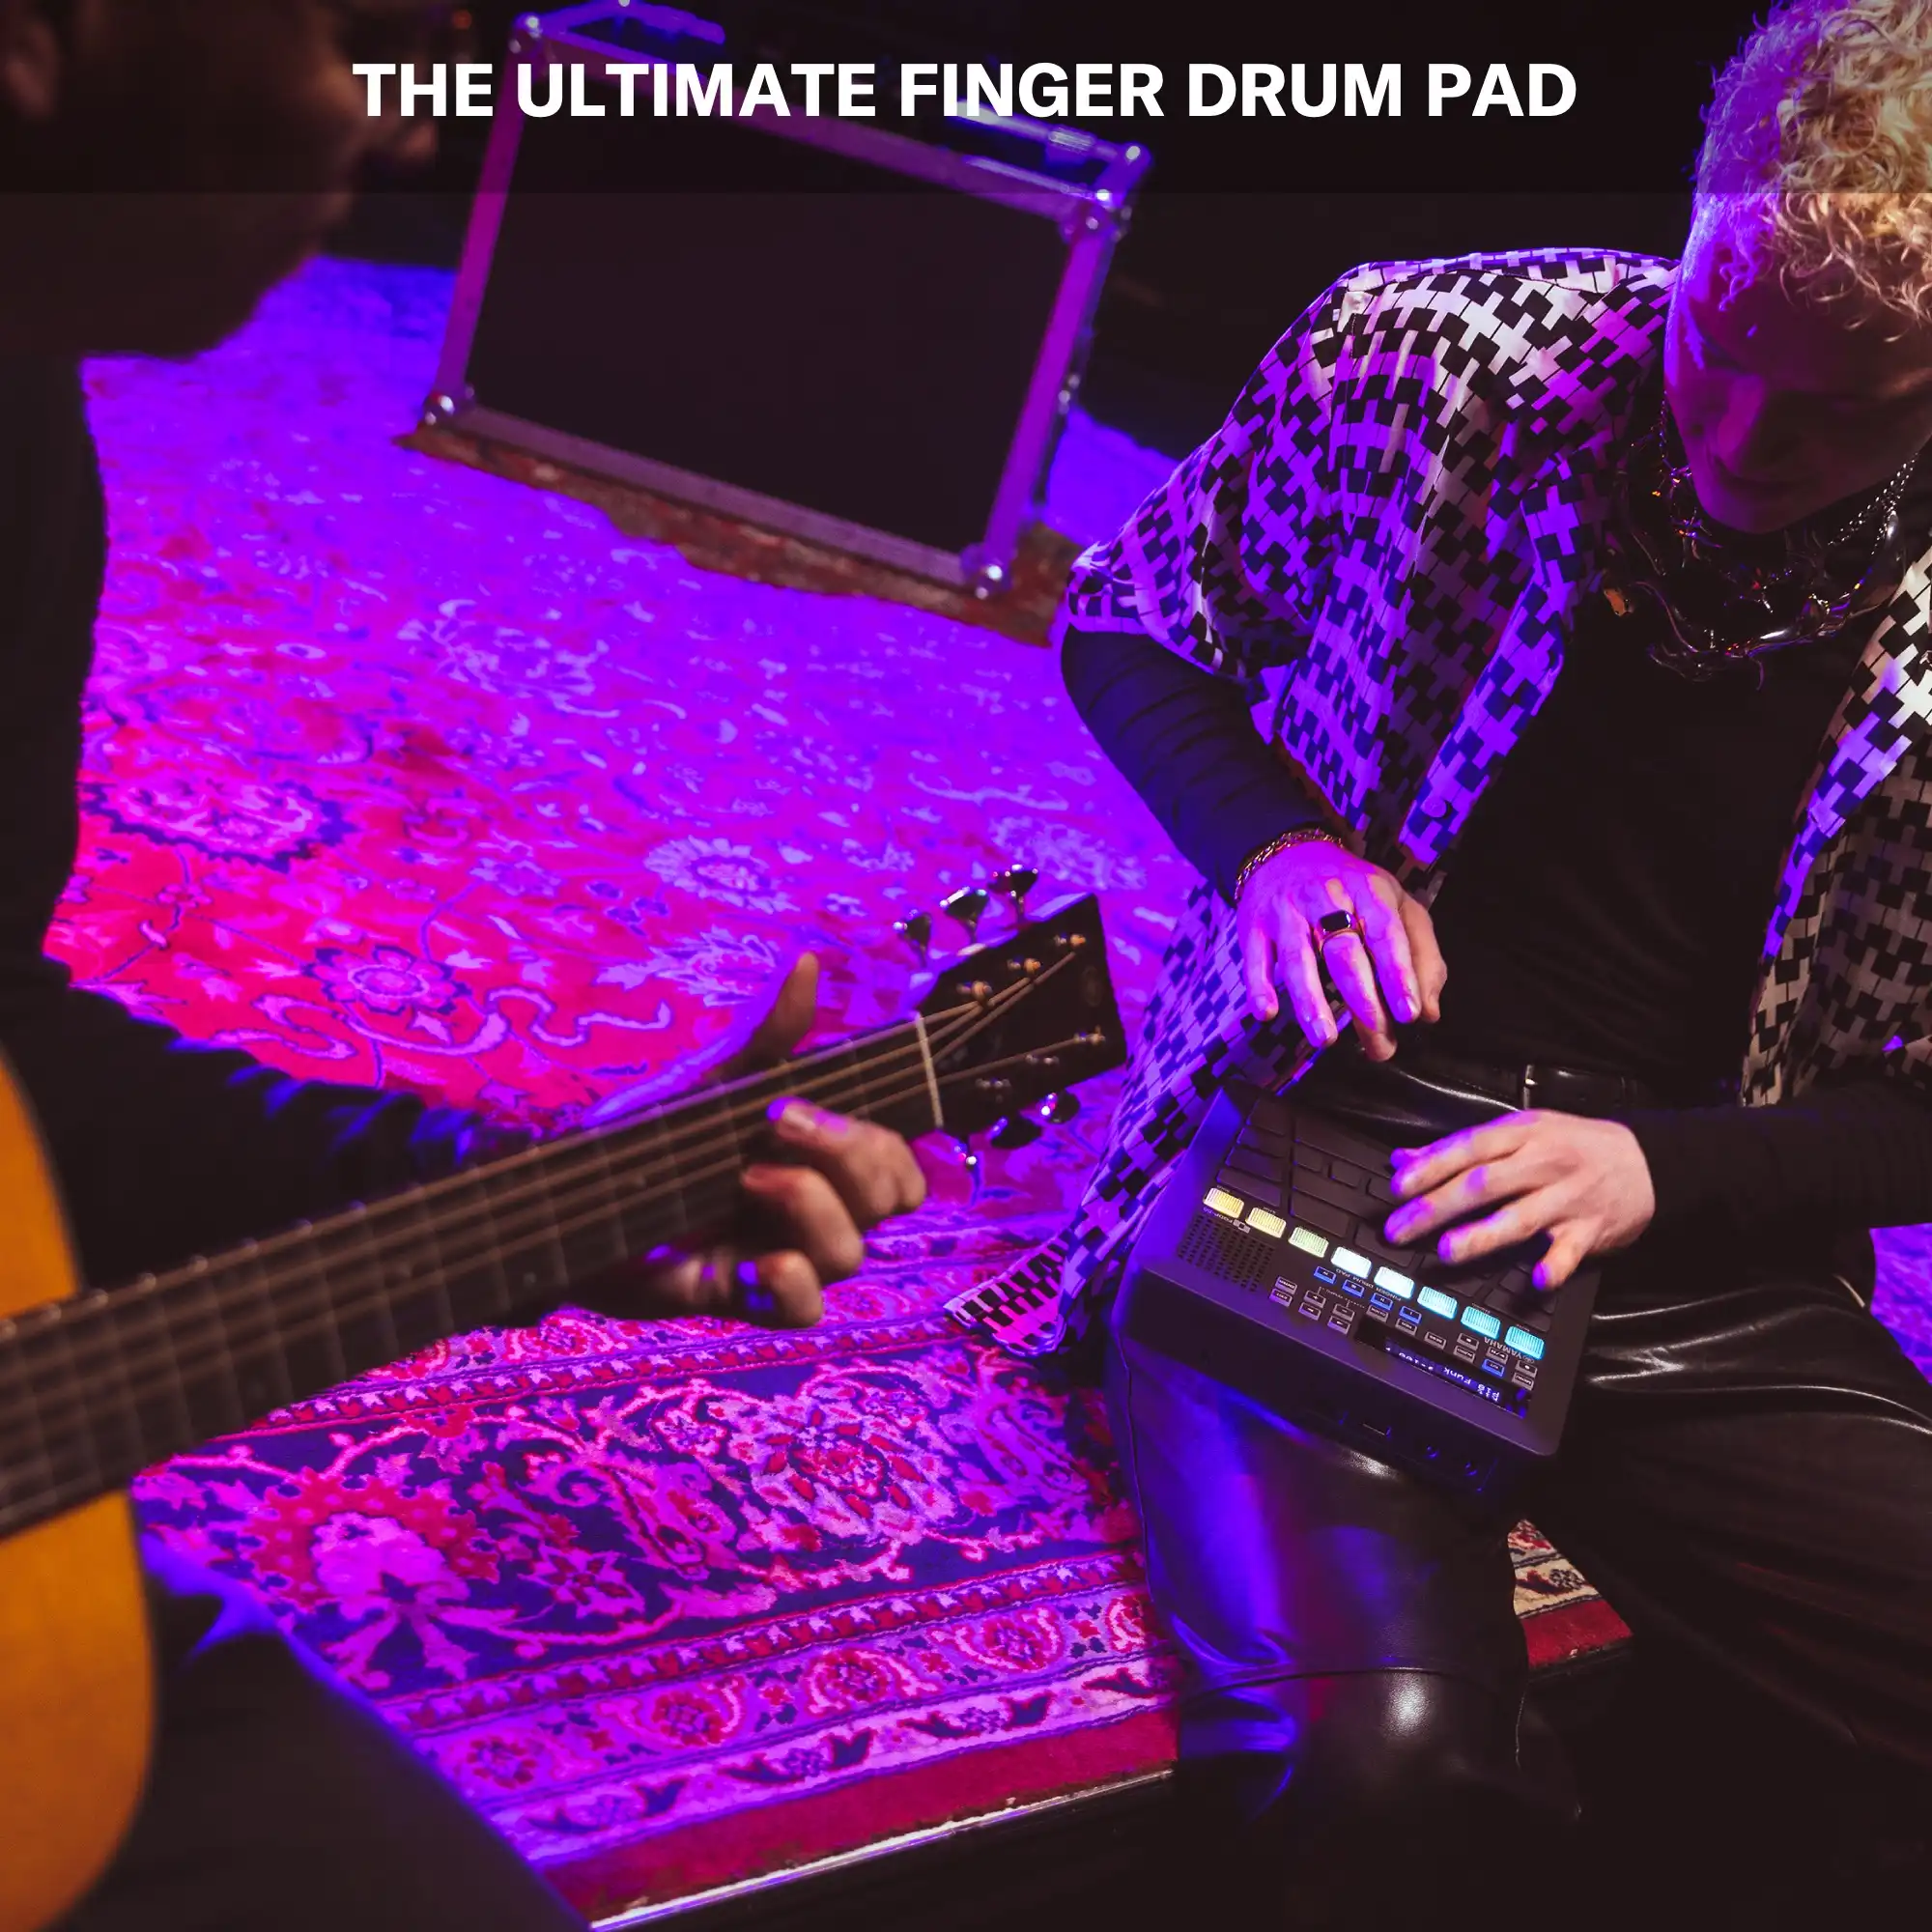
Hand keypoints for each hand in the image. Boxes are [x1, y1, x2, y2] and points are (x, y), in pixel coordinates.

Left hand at [593, 955, 926, 1326]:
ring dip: (809, 1205)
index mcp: (820, 1164)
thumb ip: (769, 1033)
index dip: (878, 1141)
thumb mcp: (713, 1079)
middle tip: (775, 1125)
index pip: (899, 1166)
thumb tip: (809, 962)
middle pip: (891, 1200)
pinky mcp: (743, 1296)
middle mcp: (813, 1213)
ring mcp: (781, 1255)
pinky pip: (803, 1310)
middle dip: (847, 1155)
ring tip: (746, 1177)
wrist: (570, 1186)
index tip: (796, 1106)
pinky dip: (791, 1285)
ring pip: (850, 1252)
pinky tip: (756, 1262)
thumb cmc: (647, 1134)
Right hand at [1237, 840, 1446, 1058]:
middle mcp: (1325, 897)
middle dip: (1363, 1001)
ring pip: (1297, 958)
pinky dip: (1259, 985)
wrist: (1287, 852)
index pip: (1387, 934)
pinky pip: (1254, 958)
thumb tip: (1429, 1012)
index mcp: (1369, 890)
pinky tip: (1267, 1013)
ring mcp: (1286, 911)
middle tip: (1379, 1044)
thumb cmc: (1353, 891)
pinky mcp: (1254, 925)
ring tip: (1326, 1038)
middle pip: (1344, 952)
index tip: (1411, 1014)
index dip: (1399, 974)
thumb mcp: (1397, 906)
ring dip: (1310, 1000)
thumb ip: (1422, 956)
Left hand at [1381, 1111, 1655, 1288]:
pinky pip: (1570, 1251)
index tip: (1399, 1187)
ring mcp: (1567, 1198)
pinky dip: (1553, 1266)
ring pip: (1519, 1217)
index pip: (1468, 1148)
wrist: (1647, 1161)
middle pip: (1484, 1184)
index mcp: (1523, 1134)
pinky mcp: (1591, 1230)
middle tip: (1401, 1228)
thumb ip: (1462, 1148)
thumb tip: (1405, 1159)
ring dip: (1481, 1235)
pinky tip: (1535, 1281)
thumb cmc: (1574, 1145)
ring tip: (1446, 1251)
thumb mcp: (1521, 1131)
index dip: (1431, 1167)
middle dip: (1437, 1207)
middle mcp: (1543, 1164)